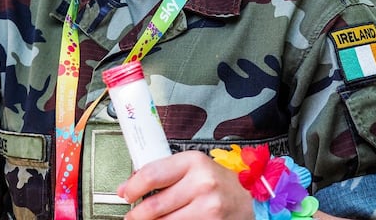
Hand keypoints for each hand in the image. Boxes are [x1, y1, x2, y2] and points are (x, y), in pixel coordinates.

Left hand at [118, 149, 253, 219]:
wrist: (250, 198)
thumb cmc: (218, 181)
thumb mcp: (193, 167)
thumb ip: (163, 173)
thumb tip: (129, 185)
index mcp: (194, 162)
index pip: (152, 175)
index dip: (133, 188)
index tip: (126, 194)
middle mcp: (202, 184)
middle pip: (154, 205)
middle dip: (137, 215)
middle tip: (132, 216)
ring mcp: (208, 209)